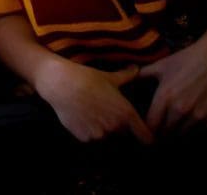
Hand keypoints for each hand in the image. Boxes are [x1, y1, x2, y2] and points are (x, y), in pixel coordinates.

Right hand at [35, 59, 152, 143]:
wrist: (60, 83)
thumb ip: (127, 76)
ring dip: (102, 130)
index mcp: (126, 113)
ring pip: (106, 138)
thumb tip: (137, 68)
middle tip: (106, 113)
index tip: (140, 132)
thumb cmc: (86, 78)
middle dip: (119, 128)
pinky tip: (81, 117)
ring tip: (92, 114)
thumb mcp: (109, 77)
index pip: (146, 137)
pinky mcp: (84, 138)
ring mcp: (100, 134)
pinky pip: (91, 138)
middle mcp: (116, 127)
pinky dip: (88, 132)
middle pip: (124, 136)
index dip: (145, 135)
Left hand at [139, 28, 206, 134]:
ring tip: (172, 130)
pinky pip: (198, 133)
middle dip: (160, 134)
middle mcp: (181, 109)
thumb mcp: (160, 65)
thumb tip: (126, 78)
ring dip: (176, 134)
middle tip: (158, 132)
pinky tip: (189, 124)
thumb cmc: (186, 60)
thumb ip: (141, 75)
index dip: (146, 129)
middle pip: (166, 134)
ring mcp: (198, 116)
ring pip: (182, 136)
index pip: (151, 125)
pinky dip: (192, 132)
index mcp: (165, 97)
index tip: (145, 129)